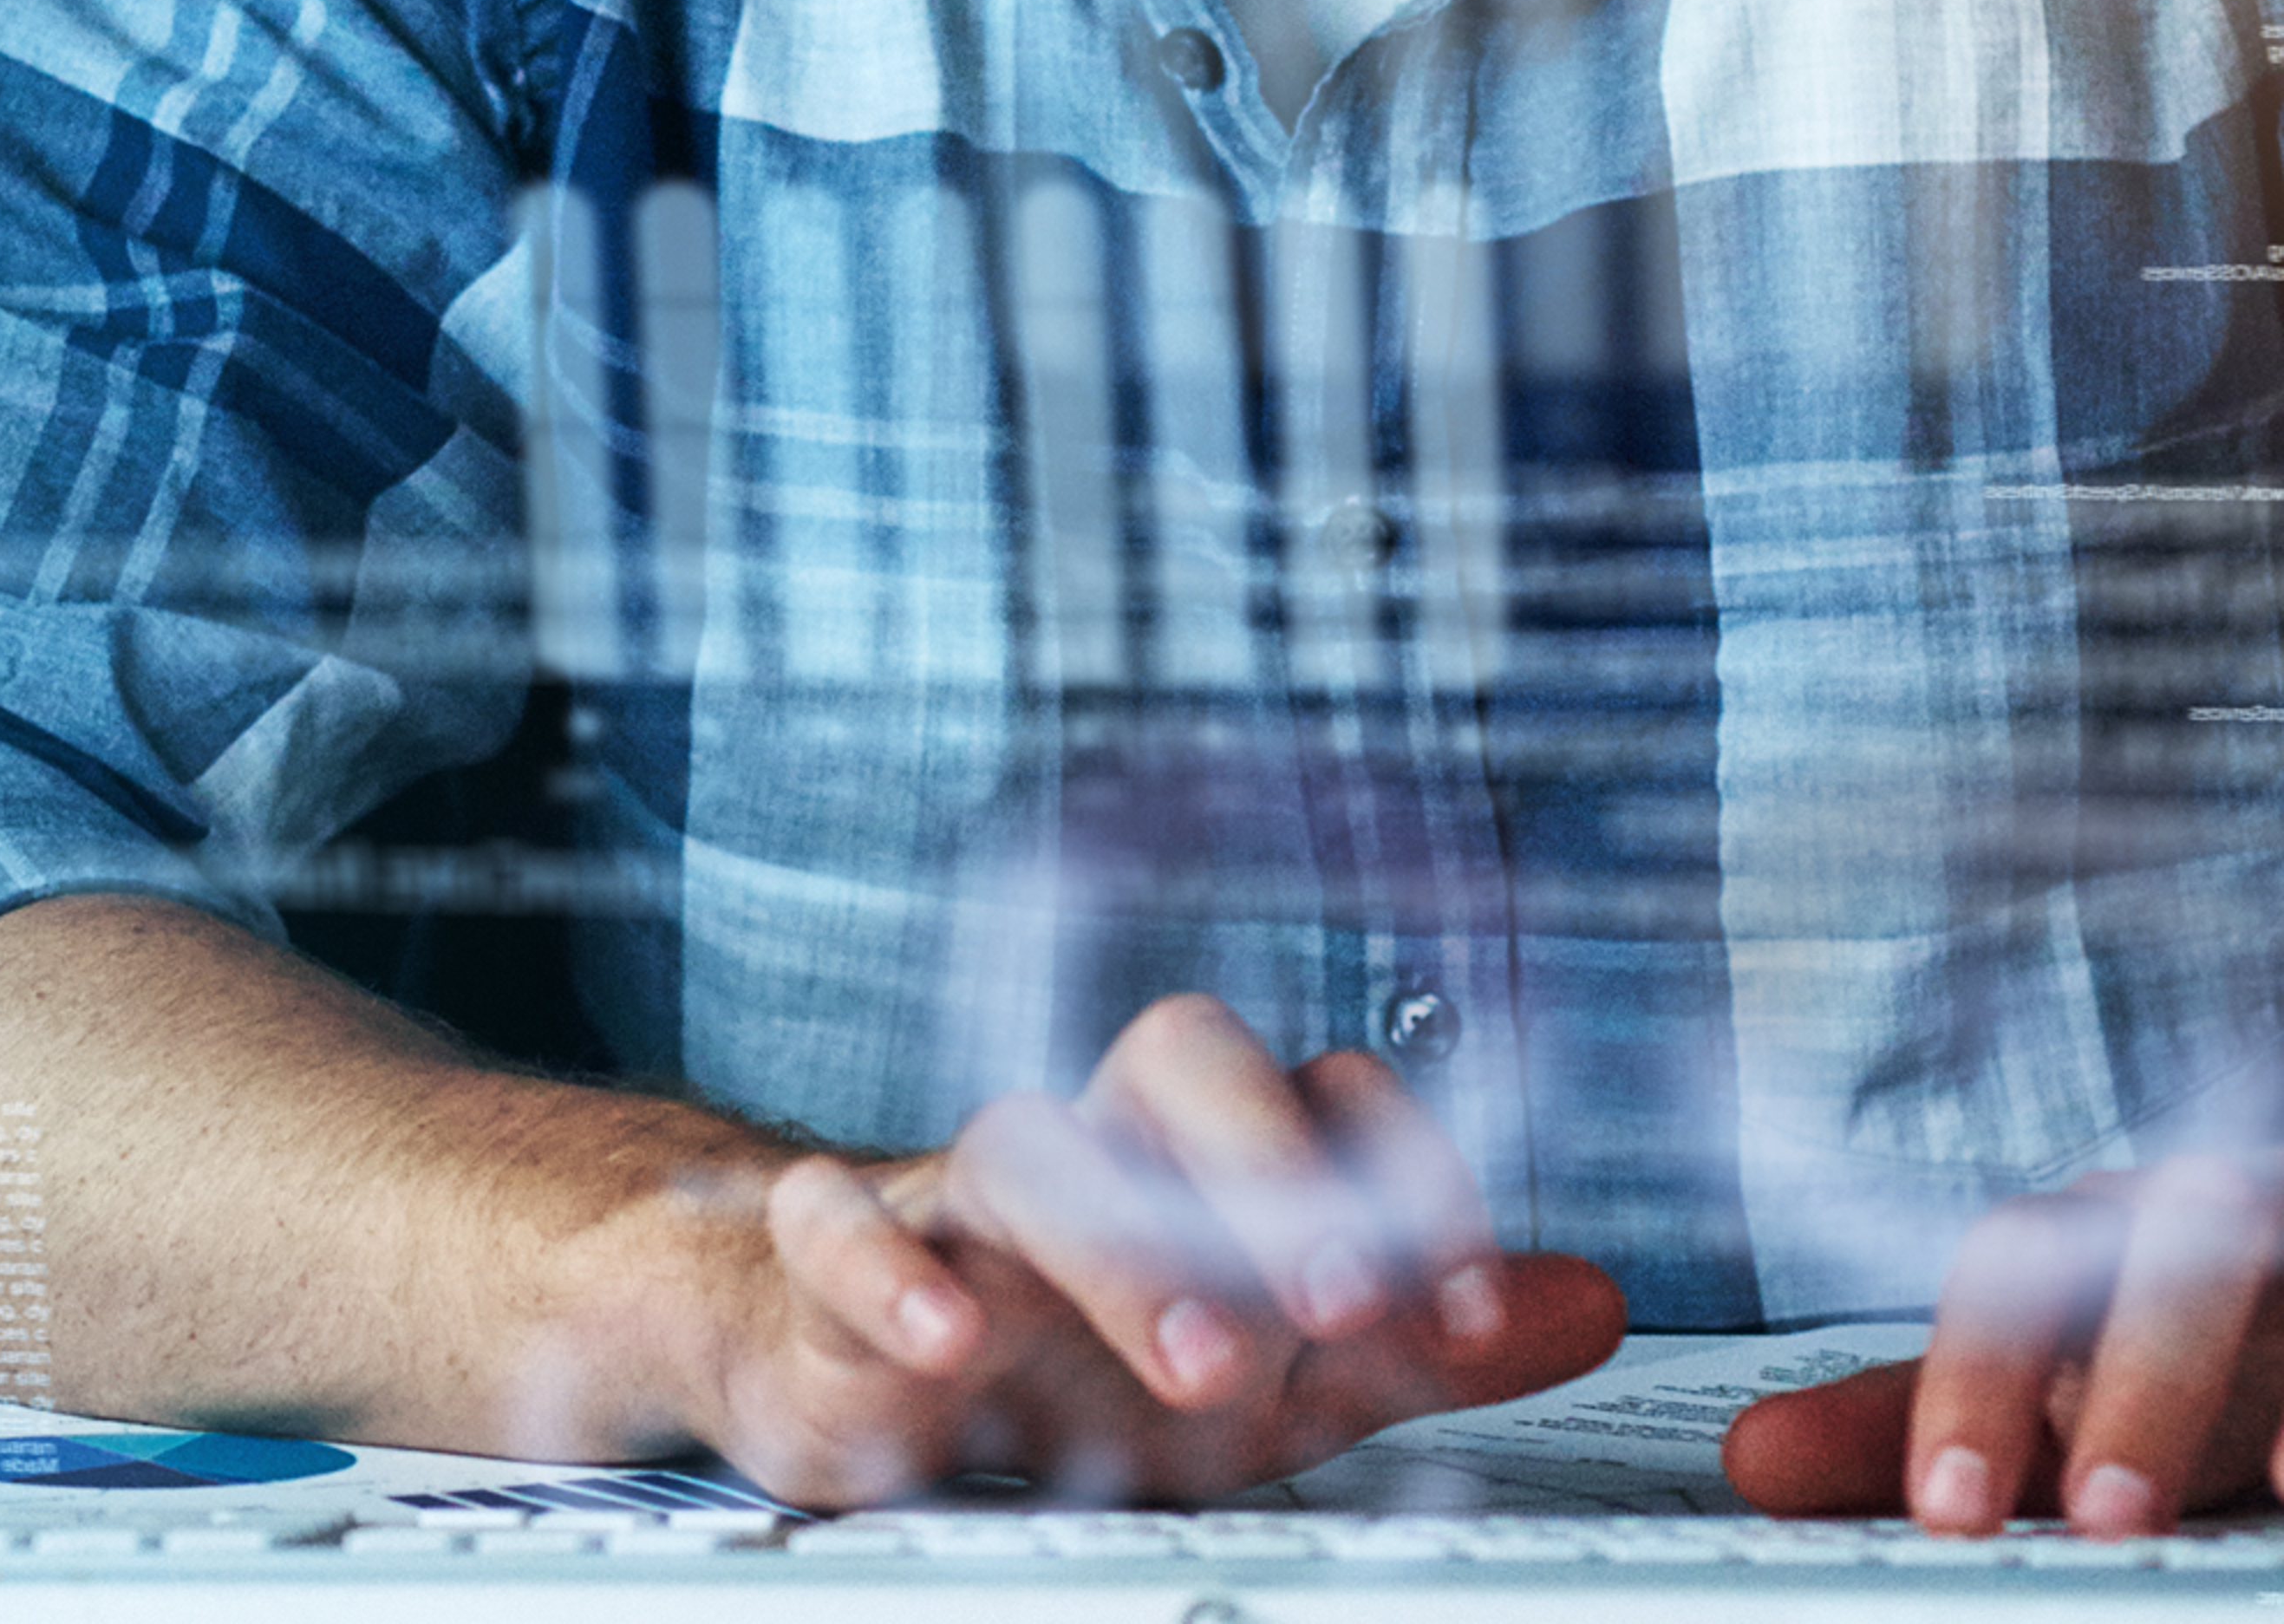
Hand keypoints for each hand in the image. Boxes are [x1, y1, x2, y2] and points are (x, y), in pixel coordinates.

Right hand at [691, 991, 1623, 1505]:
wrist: (851, 1364)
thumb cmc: (1073, 1358)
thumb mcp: (1274, 1377)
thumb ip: (1420, 1342)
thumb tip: (1598, 1299)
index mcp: (1203, 1163)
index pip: (1327, 1097)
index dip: (1408, 1184)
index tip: (1468, 1310)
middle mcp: (1092, 1147)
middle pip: (1179, 1055)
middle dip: (1266, 1162)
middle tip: (1337, 1296)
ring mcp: (958, 1198)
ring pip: (1023, 1140)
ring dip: (1115, 1239)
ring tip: (1198, 1358)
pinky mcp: (834, 1262)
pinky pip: (835, 1221)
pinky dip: (887, 1268)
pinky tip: (953, 1337)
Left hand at [1725, 1159, 2283, 1537]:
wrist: (2276, 1299)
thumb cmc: (2133, 1344)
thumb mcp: (2026, 1394)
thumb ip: (1894, 1425)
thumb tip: (1752, 1459)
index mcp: (2078, 1244)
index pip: (2010, 1279)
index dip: (1977, 1385)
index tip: (1946, 1508)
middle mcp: (2181, 1232)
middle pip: (2142, 1270)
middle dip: (2118, 1388)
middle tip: (2092, 1517)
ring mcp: (2277, 1273)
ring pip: (2243, 1285)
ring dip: (2200, 1390)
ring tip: (2176, 1506)